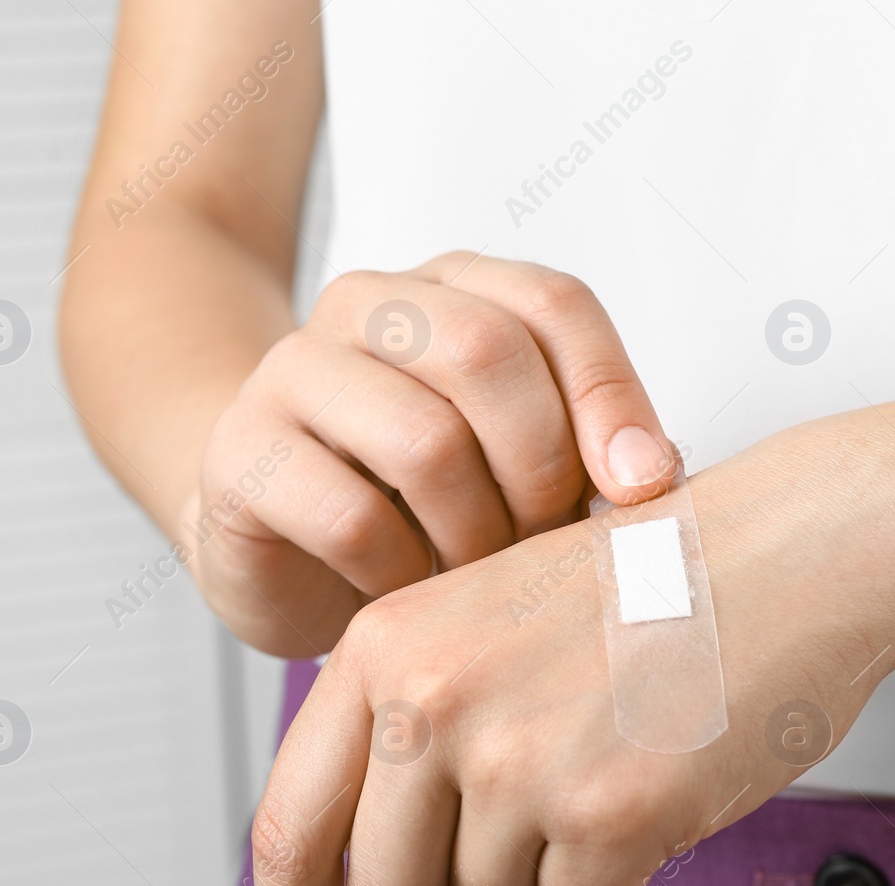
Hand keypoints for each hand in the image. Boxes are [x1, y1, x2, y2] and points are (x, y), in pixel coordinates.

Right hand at [180, 252, 677, 654]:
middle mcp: (367, 303)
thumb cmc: (416, 501)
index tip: (643, 489)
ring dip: (475, 535)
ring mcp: (292, 371)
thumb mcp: (518, 464)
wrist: (275, 539)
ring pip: (425, 441)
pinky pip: (352, 521)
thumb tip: (652, 477)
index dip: (610, 396)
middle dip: (541, 469)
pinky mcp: (241, 454)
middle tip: (541, 541)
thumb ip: (588, 452)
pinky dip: (402, 575)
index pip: (553, 304)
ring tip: (473, 574)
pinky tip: (402, 590)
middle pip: (488, 353)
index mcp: (452, 287)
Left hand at [248, 418, 894, 885]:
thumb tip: (370, 865)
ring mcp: (513, 756)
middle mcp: (430, 699)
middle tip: (518, 856)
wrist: (792, 550)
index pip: (290, 824)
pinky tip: (652, 781)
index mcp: (385, 645)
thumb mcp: (488, 618)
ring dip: (544, 871)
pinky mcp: (604, 809)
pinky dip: (617, 870)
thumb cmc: (657, 584)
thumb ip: (411, 723)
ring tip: (604, 770)